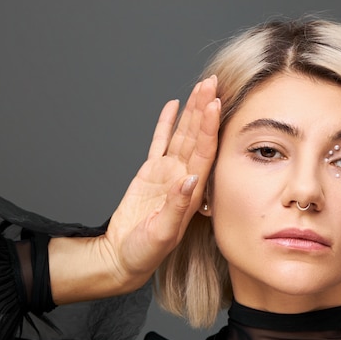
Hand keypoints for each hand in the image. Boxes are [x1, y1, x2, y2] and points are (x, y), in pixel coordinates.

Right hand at [100, 76, 219, 291]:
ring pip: (181, 135)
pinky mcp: (150, 173)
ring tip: (199, 87)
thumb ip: (176, 207)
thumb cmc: (145, 252)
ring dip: (191, 111)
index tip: (215, 103)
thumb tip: (189, 179)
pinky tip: (173, 106)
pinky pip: (160, 142)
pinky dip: (166, 124)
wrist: (125, 257)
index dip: (210, 127)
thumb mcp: (162, 233)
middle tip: (212, 82)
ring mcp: (167, 173)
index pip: (204, 152)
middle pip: (196, 137)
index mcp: (191, 191)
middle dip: (204, 109)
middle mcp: (184, 177)